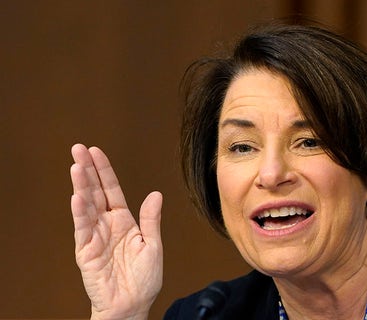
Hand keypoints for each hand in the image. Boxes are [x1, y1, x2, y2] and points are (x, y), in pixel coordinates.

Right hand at [70, 144, 162, 319]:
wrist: (132, 305)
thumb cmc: (143, 280)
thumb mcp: (152, 245)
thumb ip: (151, 220)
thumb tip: (156, 194)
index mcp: (124, 221)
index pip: (111, 190)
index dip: (104, 171)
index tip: (96, 151)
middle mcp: (107, 225)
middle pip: (94, 192)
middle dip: (87, 170)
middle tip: (77, 149)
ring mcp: (95, 236)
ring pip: (86, 206)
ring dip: (81, 186)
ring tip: (76, 166)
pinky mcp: (86, 251)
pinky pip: (83, 229)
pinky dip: (80, 213)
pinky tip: (77, 197)